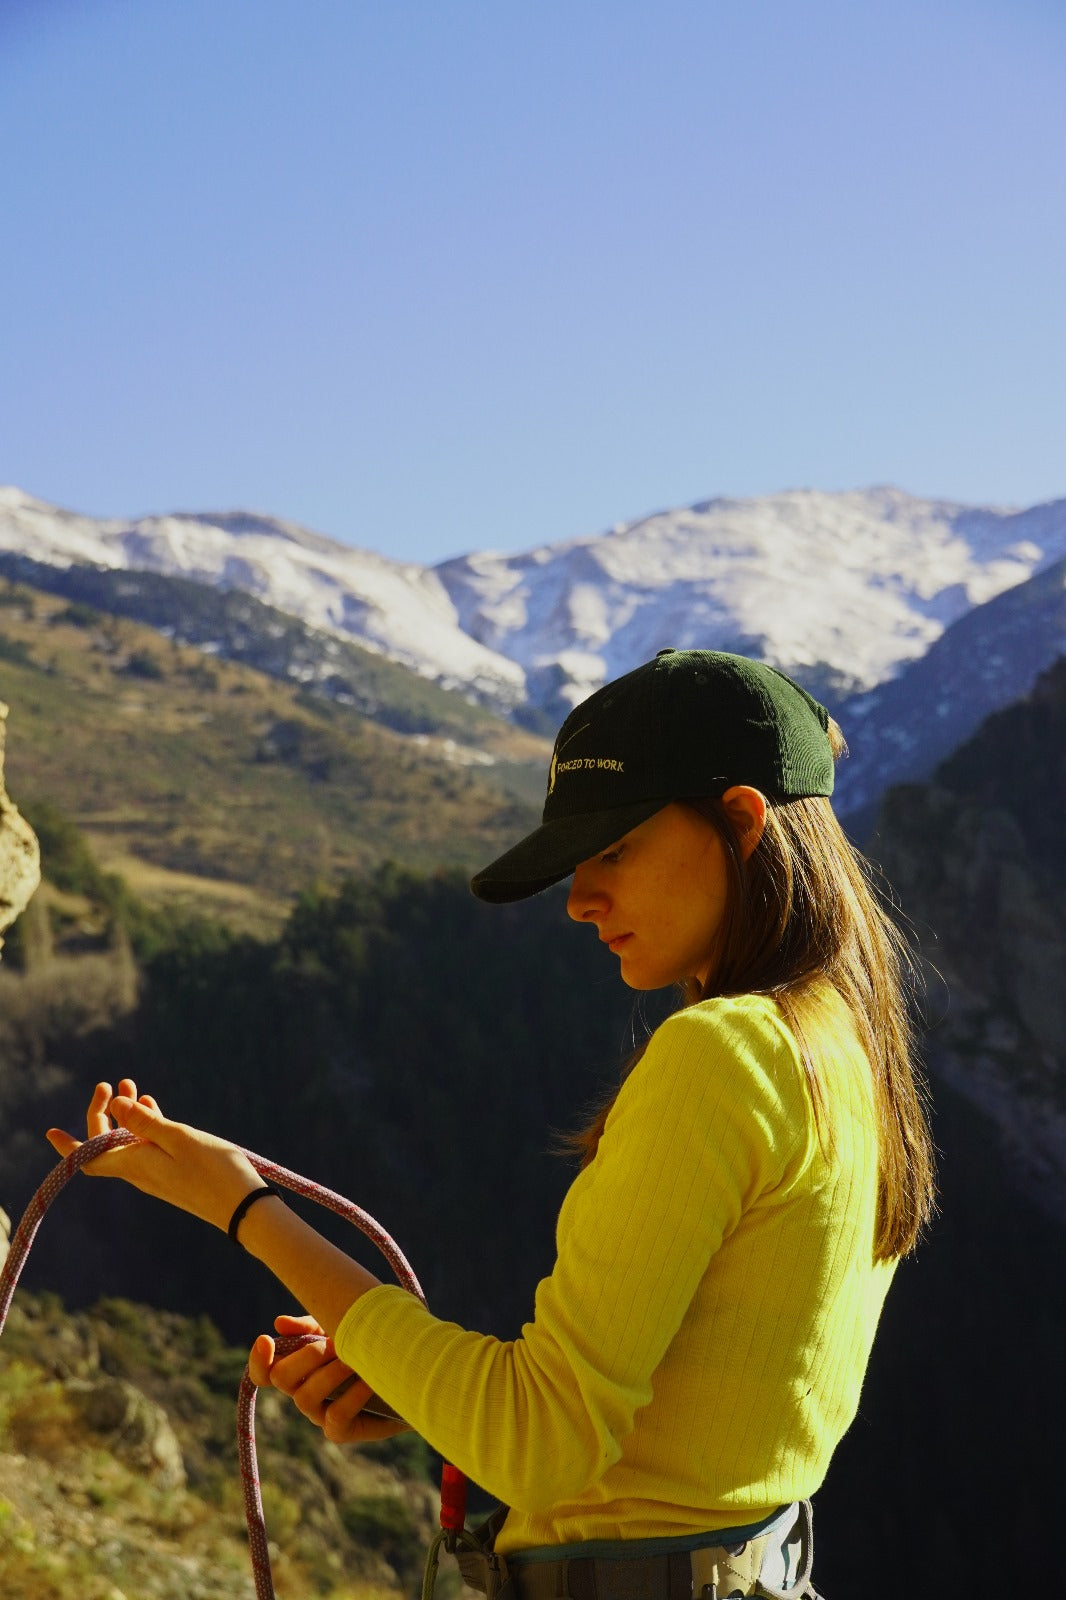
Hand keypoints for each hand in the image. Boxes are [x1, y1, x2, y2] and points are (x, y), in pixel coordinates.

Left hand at [45, 1079, 264, 1234]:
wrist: (245, 1209)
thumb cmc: (215, 1171)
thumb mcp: (179, 1138)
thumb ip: (145, 1122)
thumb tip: (114, 1106)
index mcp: (135, 1165)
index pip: (88, 1157)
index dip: (68, 1145)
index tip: (50, 1130)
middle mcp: (140, 1172)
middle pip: (107, 1144)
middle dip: (104, 1113)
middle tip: (112, 1084)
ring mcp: (157, 1175)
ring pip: (128, 1143)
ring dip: (126, 1115)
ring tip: (131, 1086)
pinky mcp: (173, 1175)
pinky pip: (148, 1148)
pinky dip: (146, 1126)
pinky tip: (153, 1108)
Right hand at [250, 1313, 409, 1444]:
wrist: (408, 1373)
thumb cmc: (369, 1345)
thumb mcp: (341, 1327)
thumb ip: (311, 1326)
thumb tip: (279, 1323)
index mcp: (298, 1369)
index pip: (264, 1372)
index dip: (258, 1360)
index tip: (267, 1338)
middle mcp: (303, 1393)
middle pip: (282, 1379)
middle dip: (306, 1357)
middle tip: (332, 1342)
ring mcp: (319, 1414)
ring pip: (306, 1397)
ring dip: (330, 1373)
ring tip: (353, 1357)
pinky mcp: (340, 1431)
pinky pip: (336, 1415)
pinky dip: (352, 1395)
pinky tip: (368, 1379)